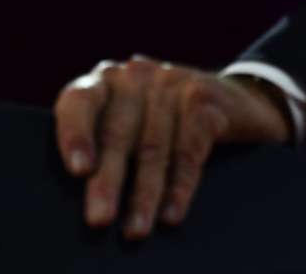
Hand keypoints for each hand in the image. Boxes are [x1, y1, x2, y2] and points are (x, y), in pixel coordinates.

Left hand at [53, 55, 291, 239]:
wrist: (230, 100)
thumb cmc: (159, 124)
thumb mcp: (126, 123)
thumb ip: (102, 145)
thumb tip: (85, 201)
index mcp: (103, 82)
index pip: (79, 102)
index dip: (75, 135)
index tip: (79, 170)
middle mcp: (134, 76)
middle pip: (117, 133)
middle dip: (108, 181)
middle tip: (100, 219)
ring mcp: (171, 83)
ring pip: (153, 146)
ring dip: (144, 194)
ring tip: (135, 230)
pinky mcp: (203, 99)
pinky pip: (189, 148)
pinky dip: (180, 186)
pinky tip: (171, 214)